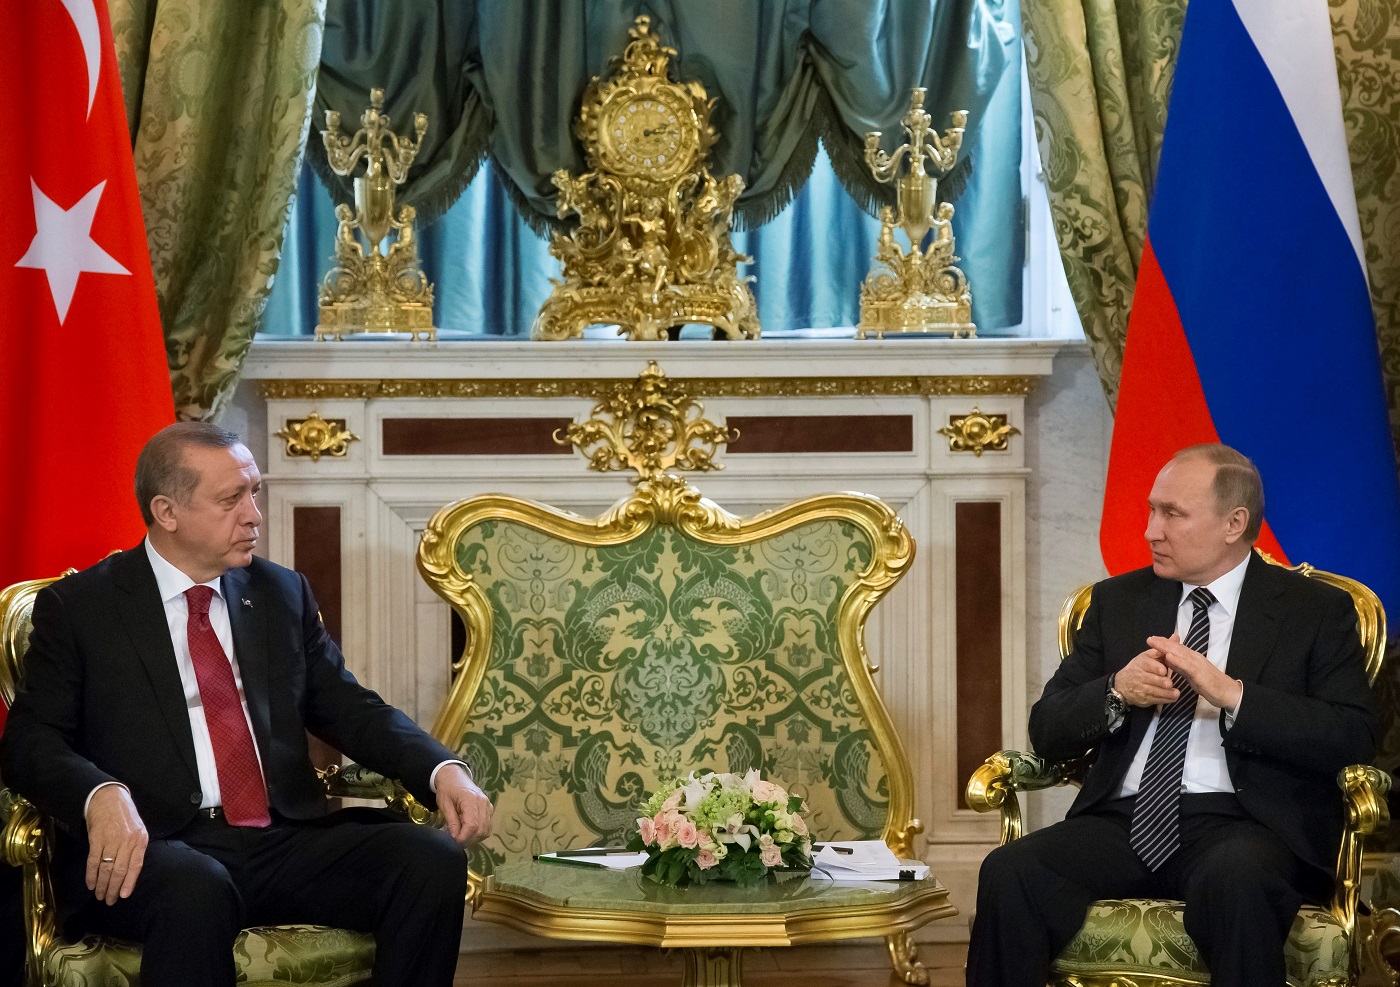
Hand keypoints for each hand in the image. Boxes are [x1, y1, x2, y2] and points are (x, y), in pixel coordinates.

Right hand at [85, 785, 147, 904]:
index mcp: (140, 840)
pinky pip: (93, 862)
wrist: (108, 798)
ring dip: (101, 885)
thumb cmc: (125, 816)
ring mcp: (111, 840)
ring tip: (99, 895)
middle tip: (108, 901)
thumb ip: (135, 849)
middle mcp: (127, 841)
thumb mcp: (138, 830)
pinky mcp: (96, 839)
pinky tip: (90, 884)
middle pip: (120, 871)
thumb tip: (130, 872)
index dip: (129, 882)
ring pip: (106, 869)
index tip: (123, 896)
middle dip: (113, 888)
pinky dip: (91, 875)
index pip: (136, 866)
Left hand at [436, 765, 492, 845]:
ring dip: (475, 838)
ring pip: (486, 829)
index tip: (454, 842)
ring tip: (463, 838)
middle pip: (481, 829)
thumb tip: (455, 837)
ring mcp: (488, 805)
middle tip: (457, 843)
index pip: (472, 825)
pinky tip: (470, 833)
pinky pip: (488, 825)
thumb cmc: (447, 789)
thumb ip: (451, 821)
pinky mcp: (489, 808)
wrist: (454, 777)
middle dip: (469, 840)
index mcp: (471, 799)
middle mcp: (483, 802)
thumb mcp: (444, 804)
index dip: (464, 837)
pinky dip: (480, 833)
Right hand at [1113, 645, 1179, 705]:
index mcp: (1142, 663)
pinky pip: (1156, 700)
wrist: (1122, 685)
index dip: (1156, 668)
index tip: (1164, 670)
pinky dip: (1166, 699)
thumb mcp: (1148, 656)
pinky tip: (1173, 697)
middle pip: (1152, 679)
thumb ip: (1162, 648)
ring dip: (1166, 693)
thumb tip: (1176, 637)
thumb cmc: (1139, 668)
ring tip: (1176, 693)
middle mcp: (1140, 675)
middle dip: (1161, 682)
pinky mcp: (1144, 699)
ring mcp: (1141, 688)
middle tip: (1170, 683)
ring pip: (1155, 691)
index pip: (1148, 665)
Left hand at [1148, 632, 1242, 711]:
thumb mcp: (1191, 674)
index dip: (1165, 643)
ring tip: (1154, 642)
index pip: (1177, 648)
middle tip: (1150, 638)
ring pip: (1180, 653)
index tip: (1153, 639)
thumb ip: (1181, 667)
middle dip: (1162, 642)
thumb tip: (1169, 660)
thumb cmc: (1210, 684)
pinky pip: (1186, 666)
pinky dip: (1177, 660)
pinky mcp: (1199, 673)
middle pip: (1176, 648)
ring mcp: (1197, 664)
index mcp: (1193, 658)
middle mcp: (1195, 658)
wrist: (1227, 692)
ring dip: (1166, 647)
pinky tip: (1168, 656)